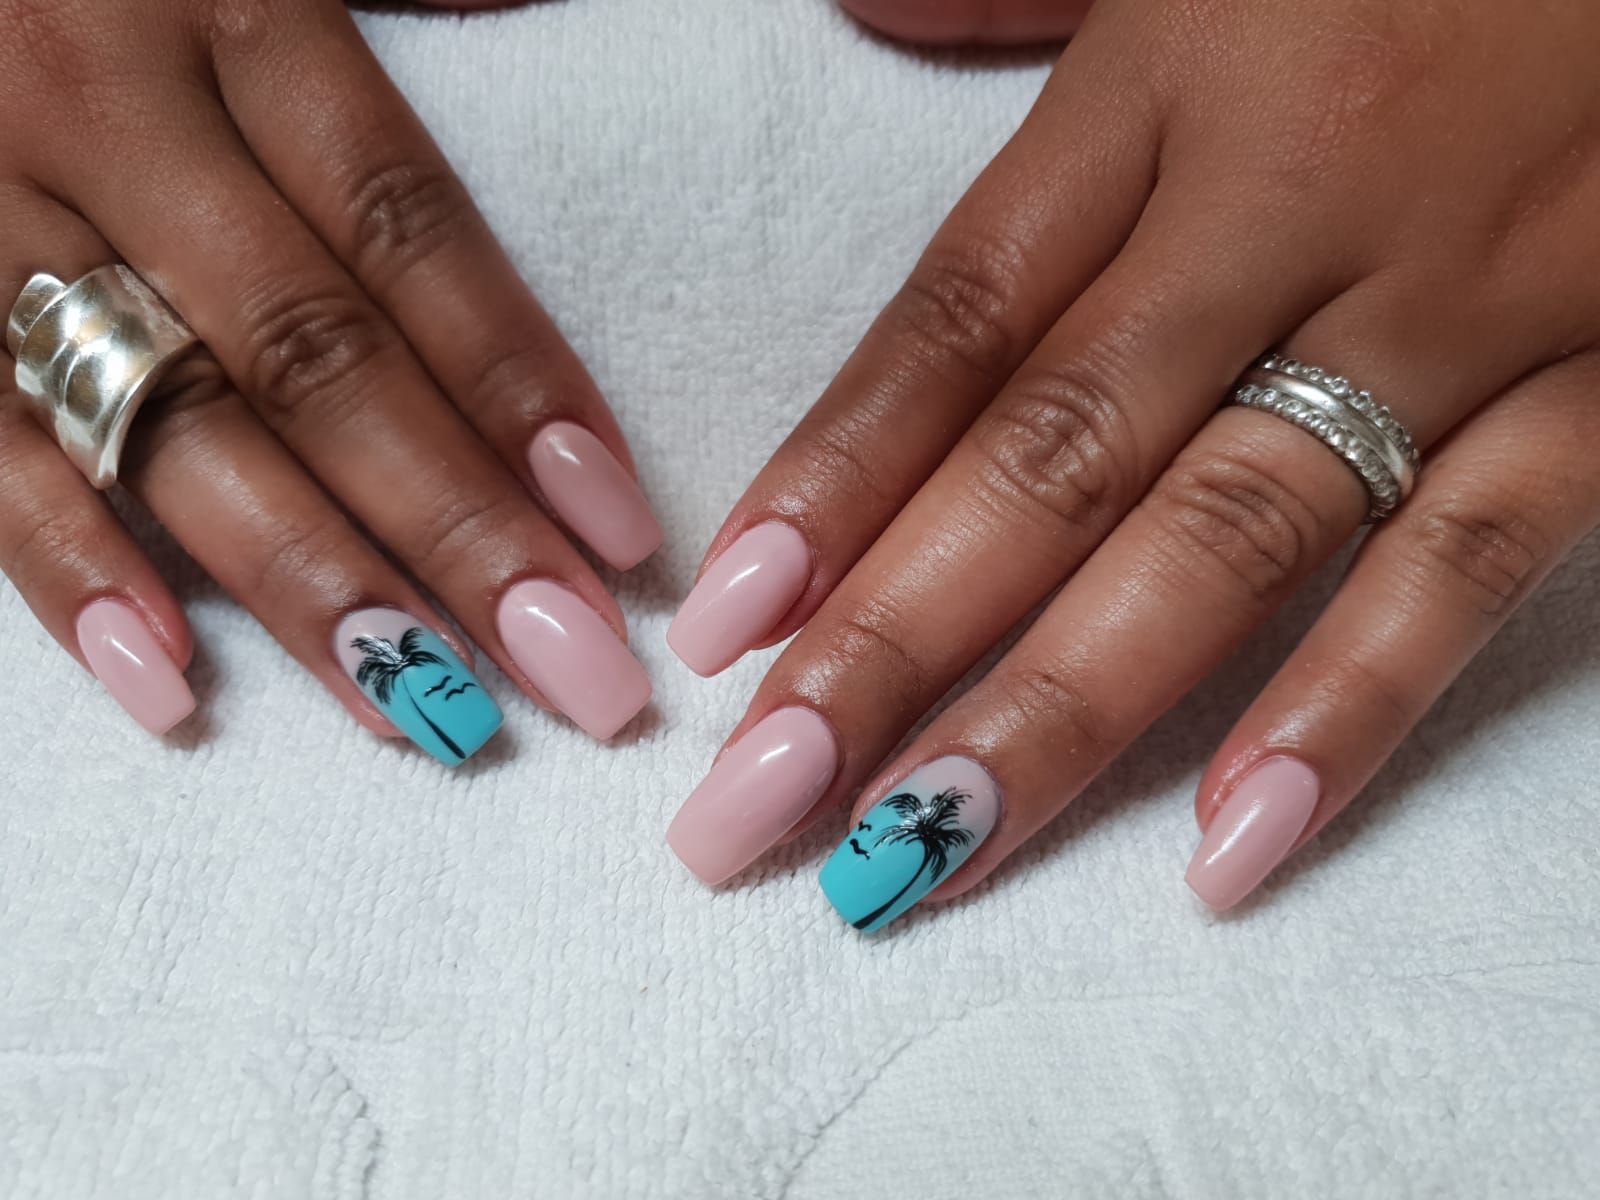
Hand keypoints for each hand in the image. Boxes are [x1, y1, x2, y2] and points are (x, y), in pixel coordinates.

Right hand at [0, 0, 659, 758]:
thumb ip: (397, 40)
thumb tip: (532, 81)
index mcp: (237, 13)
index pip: (409, 231)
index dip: (519, 386)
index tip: (618, 531)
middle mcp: (116, 113)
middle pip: (316, 360)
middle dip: (457, 533)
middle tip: (573, 668)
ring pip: (172, 426)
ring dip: (309, 583)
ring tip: (430, 708)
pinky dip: (70, 568)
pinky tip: (171, 683)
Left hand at [665, 0, 1599, 925]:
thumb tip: (868, 16)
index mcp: (1168, 84)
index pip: (959, 322)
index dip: (830, 483)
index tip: (728, 630)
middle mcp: (1289, 206)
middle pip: (1051, 461)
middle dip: (891, 646)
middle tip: (760, 805)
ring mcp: (1449, 304)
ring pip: (1224, 540)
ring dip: (1060, 713)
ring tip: (923, 851)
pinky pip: (1467, 561)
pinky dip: (1348, 708)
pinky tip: (1226, 848)